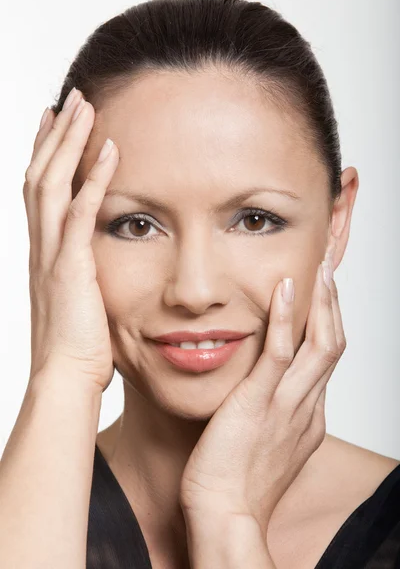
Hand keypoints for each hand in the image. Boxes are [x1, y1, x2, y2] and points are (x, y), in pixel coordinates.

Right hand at [23, 88, 118, 391]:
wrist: (65, 378)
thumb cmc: (76, 346)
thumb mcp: (77, 301)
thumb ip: (80, 275)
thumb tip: (90, 268)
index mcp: (44, 252)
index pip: (39, 192)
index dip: (44, 155)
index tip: (54, 124)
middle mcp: (42, 246)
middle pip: (39, 175)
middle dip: (53, 135)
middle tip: (67, 100)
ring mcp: (53, 254)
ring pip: (53, 183)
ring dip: (68, 142)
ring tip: (84, 106)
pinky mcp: (71, 267)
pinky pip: (82, 212)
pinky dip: (94, 178)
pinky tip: (110, 150)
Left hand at [179, 243, 344, 537]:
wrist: (223, 515)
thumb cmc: (234, 482)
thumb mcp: (265, 443)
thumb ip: (273, 415)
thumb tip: (264, 395)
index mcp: (307, 416)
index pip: (326, 361)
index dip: (328, 325)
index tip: (321, 298)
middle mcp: (306, 406)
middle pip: (333, 346)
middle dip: (334, 306)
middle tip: (328, 271)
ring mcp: (286, 404)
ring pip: (320, 345)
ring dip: (322, 303)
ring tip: (319, 269)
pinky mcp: (259, 403)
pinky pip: (281, 354)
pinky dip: (287, 318)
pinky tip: (285, 288)